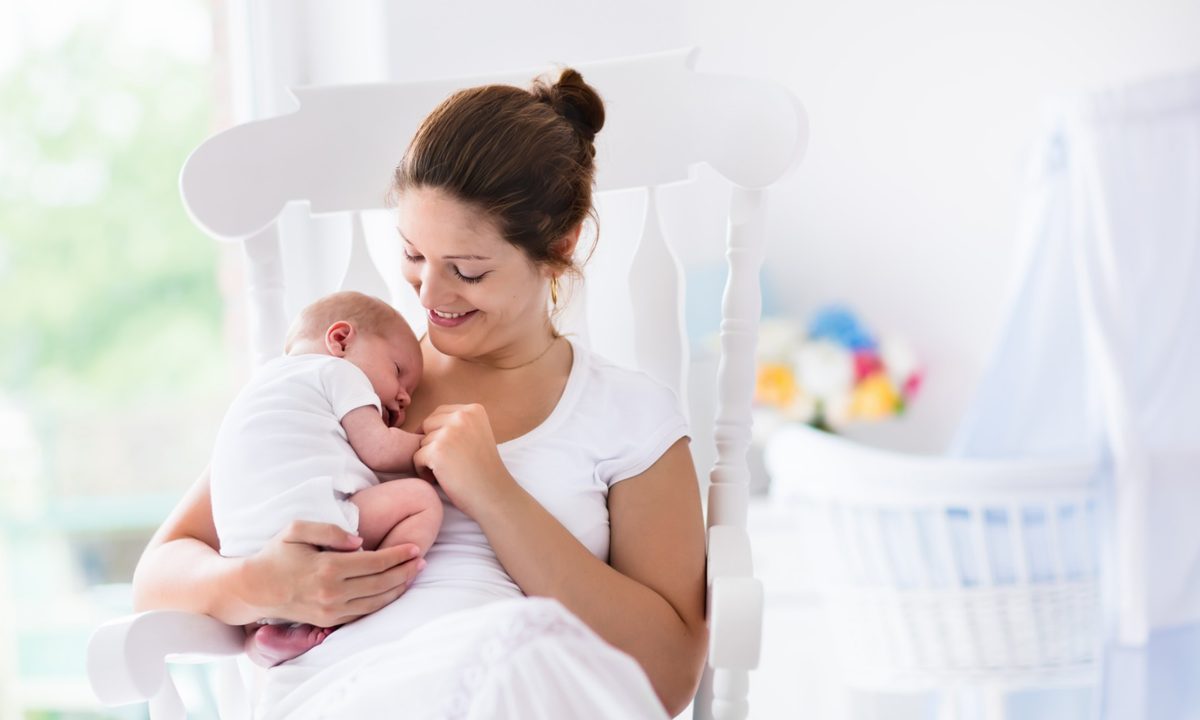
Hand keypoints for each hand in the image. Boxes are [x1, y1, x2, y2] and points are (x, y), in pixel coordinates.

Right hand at [243, 520, 424, 626]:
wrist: (253, 588)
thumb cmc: (276, 553)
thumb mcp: (297, 530)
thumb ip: (330, 531)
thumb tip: (359, 541)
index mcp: (327, 568)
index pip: (375, 562)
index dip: (398, 556)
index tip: (415, 548)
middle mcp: (332, 593)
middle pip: (381, 583)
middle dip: (405, 572)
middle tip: (422, 560)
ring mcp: (331, 610)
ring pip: (375, 602)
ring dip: (399, 588)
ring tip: (414, 574)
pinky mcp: (328, 621)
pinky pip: (363, 613)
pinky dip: (382, 602)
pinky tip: (393, 591)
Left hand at [414, 403, 516, 516]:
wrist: (494, 494)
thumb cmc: (484, 470)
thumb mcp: (477, 434)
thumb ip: (458, 425)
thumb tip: (423, 426)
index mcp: (473, 410)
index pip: (440, 413)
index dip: (438, 433)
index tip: (450, 450)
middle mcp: (462, 416)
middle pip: (427, 424)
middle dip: (432, 443)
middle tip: (447, 462)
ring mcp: (449, 433)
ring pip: (421, 442)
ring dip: (428, 458)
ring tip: (447, 471)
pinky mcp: (437, 451)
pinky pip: (416, 458)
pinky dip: (423, 471)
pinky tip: (440, 479)